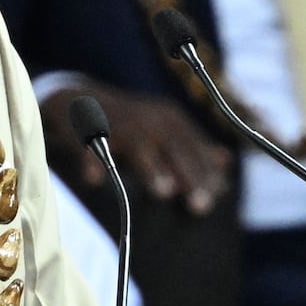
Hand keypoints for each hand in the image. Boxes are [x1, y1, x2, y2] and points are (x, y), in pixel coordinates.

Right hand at [41, 82, 230, 213]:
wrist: (80, 100)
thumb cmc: (130, 123)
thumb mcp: (164, 129)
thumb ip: (193, 147)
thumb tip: (226, 162)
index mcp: (170, 119)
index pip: (195, 146)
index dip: (208, 170)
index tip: (220, 195)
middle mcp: (149, 118)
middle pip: (175, 146)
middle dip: (190, 174)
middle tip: (201, 206)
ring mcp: (119, 122)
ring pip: (138, 145)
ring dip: (152, 167)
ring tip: (165, 192)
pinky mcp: (89, 128)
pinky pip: (90, 146)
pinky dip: (92, 161)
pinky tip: (94, 180)